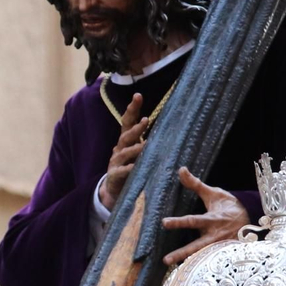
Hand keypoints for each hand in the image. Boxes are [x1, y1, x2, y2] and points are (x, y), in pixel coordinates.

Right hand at [97, 94, 147, 211]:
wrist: (115, 189)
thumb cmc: (132, 168)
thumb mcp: (139, 153)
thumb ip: (149, 142)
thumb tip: (171, 129)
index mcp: (126, 141)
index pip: (128, 121)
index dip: (132, 109)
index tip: (138, 96)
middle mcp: (119, 148)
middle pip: (126, 134)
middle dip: (135, 127)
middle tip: (146, 120)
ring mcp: (115, 161)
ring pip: (124, 152)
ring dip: (134, 148)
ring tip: (145, 146)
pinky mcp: (114, 175)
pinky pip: (121, 171)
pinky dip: (127, 169)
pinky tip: (133, 167)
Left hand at [161, 167, 248, 265]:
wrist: (252, 218)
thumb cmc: (228, 205)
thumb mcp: (213, 194)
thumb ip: (195, 185)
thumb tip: (181, 169)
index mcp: (212, 219)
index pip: (192, 221)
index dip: (179, 222)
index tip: (164, 223)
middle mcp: (215, 235)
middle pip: (196, 246)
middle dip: (181, 253)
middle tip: (165, 260)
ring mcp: (221, 247)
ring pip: (204, 257)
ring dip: (191, 264)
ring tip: (173, 270)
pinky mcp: (224, 254)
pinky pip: (212, 262)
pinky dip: (202, 268)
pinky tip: (189, 276)